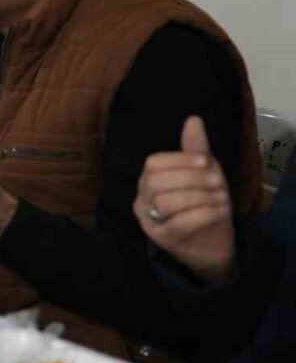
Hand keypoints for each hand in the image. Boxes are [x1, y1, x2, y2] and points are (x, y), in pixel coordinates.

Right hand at [134, 116, 235, 282]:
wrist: (211, 243)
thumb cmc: (204, 204)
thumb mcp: (204, 174)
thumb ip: (195, 149)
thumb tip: (193, 119)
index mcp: (148, 180)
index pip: (153, 163)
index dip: (180, 160)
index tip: (206, 162)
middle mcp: (141, 199)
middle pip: (157, 181)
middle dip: (192, 179)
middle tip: (219, 182)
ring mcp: (149, 221)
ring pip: (166, 202)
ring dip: (199, 197)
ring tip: (221, 198)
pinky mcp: (161, 240)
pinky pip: (179, 223)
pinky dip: (203, 214)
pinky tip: (219, 211)